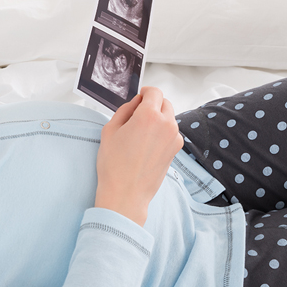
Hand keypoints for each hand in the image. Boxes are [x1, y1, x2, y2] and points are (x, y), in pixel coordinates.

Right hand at [94, 87, 182, 226]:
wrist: (126, 193)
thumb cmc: (114, 165)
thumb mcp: (110, 130)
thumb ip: (124, 110)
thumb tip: (135, 103)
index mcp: (149, 116)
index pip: (154, 92)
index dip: (145, 92)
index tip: (140, 97)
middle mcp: (166, 125)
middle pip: (165, 103)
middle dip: (152, 105)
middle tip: (137, 116)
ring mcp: (174, 138)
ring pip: (169, 118)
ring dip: (158, 119)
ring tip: (140, 134)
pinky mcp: (176, 150)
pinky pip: (171, 133)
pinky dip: (162, 133)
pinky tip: (146, 146)